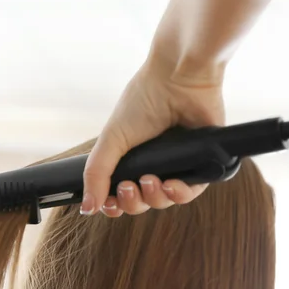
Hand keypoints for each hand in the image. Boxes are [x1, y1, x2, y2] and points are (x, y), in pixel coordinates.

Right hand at [82, 55, 224, 216]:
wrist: (178, 79)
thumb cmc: (144, 101)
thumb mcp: (112, 139)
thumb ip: (97, 173)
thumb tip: (87, 208)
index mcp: (130, 158)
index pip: (120, 194)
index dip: (114, 205)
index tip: (108, 204)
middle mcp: (153, 164)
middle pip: (142, 202)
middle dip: (132, 203)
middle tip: (128, 188)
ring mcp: (177, 165)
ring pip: (164, 200)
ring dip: (154, 198)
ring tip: (150, 180)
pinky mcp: (201, 163)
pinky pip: (191, 192)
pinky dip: (179, 194)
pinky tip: (170, 186)